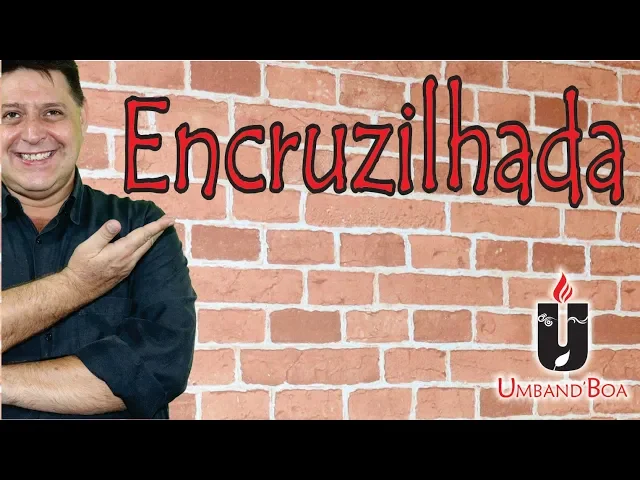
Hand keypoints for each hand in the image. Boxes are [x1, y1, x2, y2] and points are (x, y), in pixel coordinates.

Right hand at [61, 215, 175, 300]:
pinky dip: (146, 246)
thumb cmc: (81, 266)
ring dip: (154, 238)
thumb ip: (103, 234)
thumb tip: (117, 222)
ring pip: (145, 249)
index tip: (170, 219)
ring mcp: (128, 267)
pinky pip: (140, 255)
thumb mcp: (87, 247)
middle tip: (170, 220)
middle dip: (160, 230)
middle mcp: (130, 260)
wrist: (77, 289)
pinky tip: (146, 243)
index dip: (157, 226)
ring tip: (161, 229)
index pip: (144, 235)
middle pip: (148, 242)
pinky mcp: (125, 271)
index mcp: (122, 251)